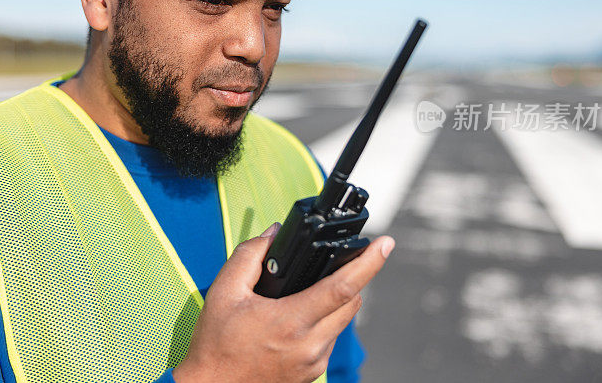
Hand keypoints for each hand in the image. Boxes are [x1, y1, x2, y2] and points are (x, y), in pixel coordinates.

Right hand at [173, 223, 394, 382]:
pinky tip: (305, 313)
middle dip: (355, 276)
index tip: (386, 244)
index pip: (343, 287)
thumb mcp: (224, 292)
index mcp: (291, 323)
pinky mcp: (312, 374)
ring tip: (318, 285)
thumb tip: (275, 234)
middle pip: (352, 302)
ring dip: (340, 299)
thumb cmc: (216, 345)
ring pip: (344, 321)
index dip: (369, 263)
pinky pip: (331, 338)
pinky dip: (327, 320)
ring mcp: (314, 363)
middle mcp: (310, 346)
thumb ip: (250, 256)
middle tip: (350, 257)